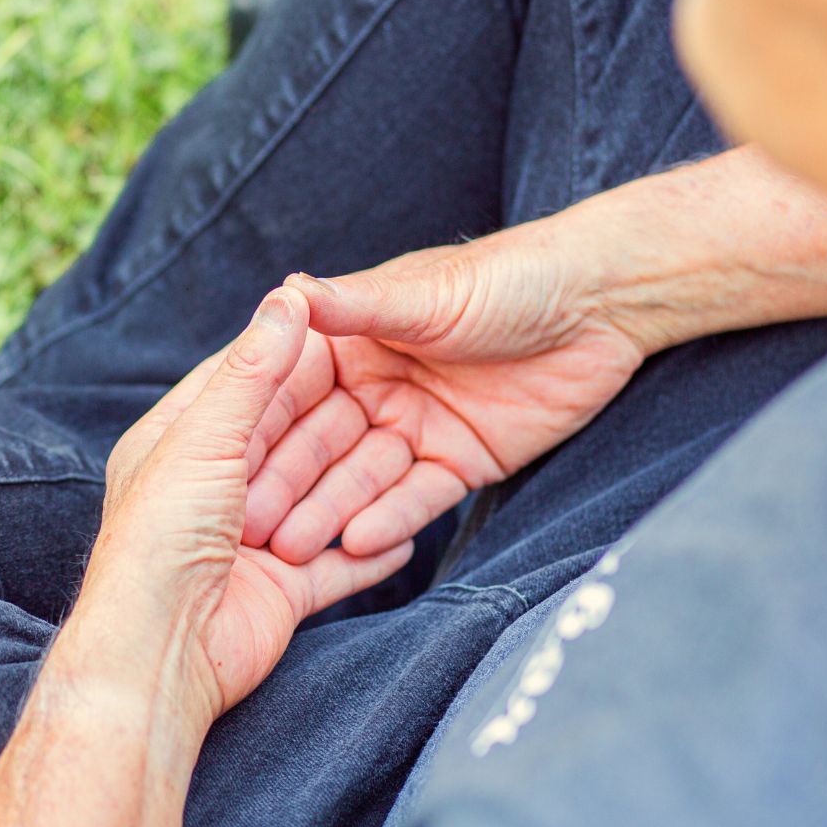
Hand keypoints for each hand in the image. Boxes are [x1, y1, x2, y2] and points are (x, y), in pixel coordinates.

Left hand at [83, 286, 414, 721]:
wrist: (161, 652)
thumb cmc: (161, 539)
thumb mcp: (206, 440)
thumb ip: (254, 372)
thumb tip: (289, 295)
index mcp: (180, 443)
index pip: (244, 385)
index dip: (293, 356)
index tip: (350, 329)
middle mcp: (214, 490)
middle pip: (291, 444)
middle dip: (340, 425)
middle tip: (403, 389)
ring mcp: (252, 543)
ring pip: (321, 502)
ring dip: (361, 489)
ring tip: (414, 456)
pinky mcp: (281, 590)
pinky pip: (337, 565)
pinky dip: (370, 552)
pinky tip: (407, 536)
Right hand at [241, 220, 645, 563]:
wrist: (603, 302)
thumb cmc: (510, 276)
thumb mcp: (426, 293)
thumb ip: (355, 305)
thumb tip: (282, 294)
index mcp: (353, 342)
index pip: (293, 391)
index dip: (260, 429)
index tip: (222, 468)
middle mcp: (376, 388)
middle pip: (321, 445)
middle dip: (287, 486)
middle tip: (251, 530)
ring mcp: (417, 428)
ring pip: (364, 479)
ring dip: (330, 512)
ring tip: (295, 549)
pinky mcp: (462, 461)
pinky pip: (420, 497)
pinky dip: (392, 520)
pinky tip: (357, 544)